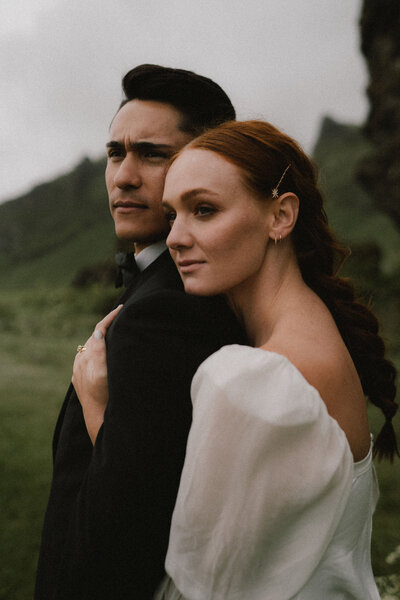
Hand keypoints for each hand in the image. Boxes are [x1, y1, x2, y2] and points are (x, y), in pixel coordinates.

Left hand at [72, 304, 122, 443]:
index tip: (121, 309)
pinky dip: (99, 351)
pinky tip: (105, 353)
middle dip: (107, 327)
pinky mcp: (82, 379)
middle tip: (122, 318)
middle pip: (94, 337)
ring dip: (102, 339)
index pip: (98, 330)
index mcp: (87, 356)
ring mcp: (80, 370)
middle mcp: (81, 361)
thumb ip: (98, 351)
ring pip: (92, 348)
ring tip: (115, 333)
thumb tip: (97, 333)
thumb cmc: (103, 396)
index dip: (109, 318)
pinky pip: (90, 358)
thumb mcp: (101, 372)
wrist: (98, 417)